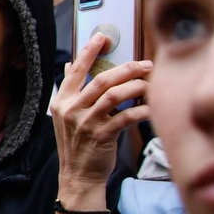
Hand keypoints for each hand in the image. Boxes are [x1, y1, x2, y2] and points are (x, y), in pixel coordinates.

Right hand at [51, 32, 151, 204]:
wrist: (78, 176)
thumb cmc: (77, 145)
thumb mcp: (66, 116)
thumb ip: (70, 90)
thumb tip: (70, 65)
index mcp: (62, 101)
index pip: (75, 70)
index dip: (89, 51)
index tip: (102, 36)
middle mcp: (72, 109)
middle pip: (101, 79)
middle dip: (127, 68)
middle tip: (146, 64)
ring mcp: (85, 123)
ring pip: (114, 95)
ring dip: (136, 87)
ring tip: (151, 84)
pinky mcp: (101, 137)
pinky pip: (125, 118)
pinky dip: (141, 111)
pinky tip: (151, 109)